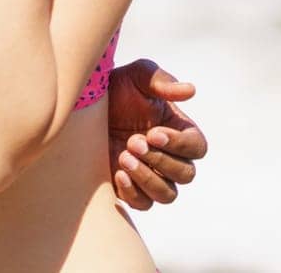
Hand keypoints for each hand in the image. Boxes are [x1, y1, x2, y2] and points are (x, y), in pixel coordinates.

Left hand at [105, 58, 206, 209]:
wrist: (83, 105)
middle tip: (134, 142)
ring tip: (124, 157)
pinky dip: (134, 193)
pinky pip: (142, 203)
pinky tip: (118, 173)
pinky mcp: (129, 187)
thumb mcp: (136, 76)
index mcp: (179, 131)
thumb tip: (190, 90)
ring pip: (167, 194)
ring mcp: (150, 174)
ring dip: (149, 179)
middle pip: (185, 175)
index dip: (179, 144)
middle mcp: (169, 156)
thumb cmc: (116, 87)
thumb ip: (161, 81)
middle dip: (161, 160)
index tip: (154, 133)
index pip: (197, 148)